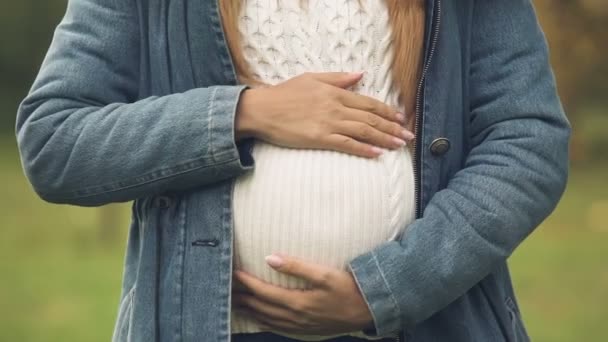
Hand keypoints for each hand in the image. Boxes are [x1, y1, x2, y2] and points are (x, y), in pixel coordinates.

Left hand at [232, 253, 374, 334]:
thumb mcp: (325, 274)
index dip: (245, 282)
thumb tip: (269, 258)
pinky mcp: (304, 330)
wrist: (368, 311)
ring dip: (246, 310)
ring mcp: (298, 326)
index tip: (232, 272)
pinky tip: (256, 318)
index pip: (262, 291)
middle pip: (258, 307)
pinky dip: (261, 321)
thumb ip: (296, 266)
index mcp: (296, 303)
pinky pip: (275, 327)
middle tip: (223, 288)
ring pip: (264, 319)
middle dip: (240, 297)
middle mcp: (293, 317)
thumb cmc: (348, 290)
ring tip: (231, 302)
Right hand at [235, 72, 413, 157]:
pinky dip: (363, 149)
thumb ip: (338, 78)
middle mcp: (336, 107)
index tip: (401, 118)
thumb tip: (360, 75)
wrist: (262, 109)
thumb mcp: (312, 78)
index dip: (387, 111)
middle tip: (408, 136)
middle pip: (371, 118)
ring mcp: (328, 123)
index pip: (368, 103)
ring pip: (363, 132)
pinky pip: (346, 144)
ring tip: (399, 146)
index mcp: (335, 93)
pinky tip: (376, 154)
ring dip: (384, 139)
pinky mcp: (319, 138)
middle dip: (392, 127)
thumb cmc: (284, 94)